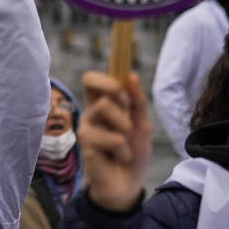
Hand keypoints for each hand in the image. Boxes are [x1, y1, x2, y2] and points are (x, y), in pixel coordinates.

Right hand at [78, 71, 151, 211]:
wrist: (126, 185)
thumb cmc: (133, 154)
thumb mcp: (142, 126)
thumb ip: (138, 102)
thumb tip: (132, 75)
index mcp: (106, 102)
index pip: (101, 76)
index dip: (107, 61)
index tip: (118, 43)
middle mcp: (93, 109)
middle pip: (90, 79)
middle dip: (111, 84)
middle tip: (126, 102)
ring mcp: (87, 124)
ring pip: (105, 106)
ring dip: (124, 126)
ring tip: (126, 144)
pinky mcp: (85, 142)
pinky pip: (110, 135)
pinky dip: (122, 147)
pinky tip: (119, 157)